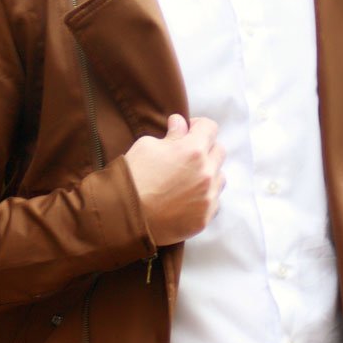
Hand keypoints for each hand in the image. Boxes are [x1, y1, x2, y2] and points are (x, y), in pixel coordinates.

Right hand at [124, 114, 224, 247]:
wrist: (123, 217)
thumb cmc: (132, 178)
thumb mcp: (146, 146)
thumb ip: (171, 134)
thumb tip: (180, 124)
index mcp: (193, 150)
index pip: (210, 127)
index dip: (197, 126)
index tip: (186, 132)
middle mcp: (206, 173)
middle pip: (219, 151)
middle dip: (204, 149)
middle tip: (185, 157)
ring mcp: (208, 197)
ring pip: (219, 177)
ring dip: (207, 174)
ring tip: (186, 180)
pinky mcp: (204, 217)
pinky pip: (214, 201)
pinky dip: (204, 197)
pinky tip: (185, 199)